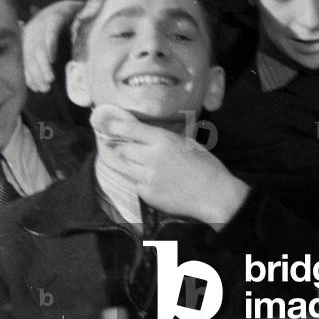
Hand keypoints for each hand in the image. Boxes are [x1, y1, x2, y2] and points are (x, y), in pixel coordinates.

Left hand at [22, 0, 82, 92]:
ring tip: (50, 78)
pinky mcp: (55, 16)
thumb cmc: (63, 30)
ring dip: (43, 65)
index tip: (37, 89)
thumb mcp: (49, 46)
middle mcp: (32, 30)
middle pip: (30, 56)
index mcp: (27, 38)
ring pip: (39, 48)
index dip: (30, 76)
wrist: (73, 6)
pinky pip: (51, 32)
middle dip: (37, 74)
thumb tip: (38, 86)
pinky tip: (53, 59)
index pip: (25, 60)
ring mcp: (43, 22)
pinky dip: (51, 46)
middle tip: (45, 88)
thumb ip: (42, 62)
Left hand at [90, 105, 249, 227]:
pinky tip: (155, 182)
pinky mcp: (147, 194)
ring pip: (125, 167)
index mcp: (163, 140)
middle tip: (120, 146)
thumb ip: (166, 139)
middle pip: (123, 149)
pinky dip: (140, 181)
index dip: (115, 126)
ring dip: (128, 164)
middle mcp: (150, 157)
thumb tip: (148, 134)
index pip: (130, 129)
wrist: (214, 195)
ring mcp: (146, 177)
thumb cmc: (207, 166)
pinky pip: (136, 184)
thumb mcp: (188, 143)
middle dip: (121, 148)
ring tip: (136, 163)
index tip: (104, 123)